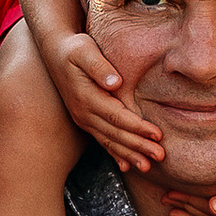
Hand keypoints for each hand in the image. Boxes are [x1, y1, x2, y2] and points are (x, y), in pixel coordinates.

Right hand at [45, 29, 164, 172]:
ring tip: (147, 167)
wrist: (54, 52)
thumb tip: (115, 83)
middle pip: (115, 134)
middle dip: (138, 146)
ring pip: (109, 142)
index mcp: (86, 97)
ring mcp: (83, 119)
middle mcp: (83, 113)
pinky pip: (102, 140)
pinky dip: (115, 154)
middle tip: (160, 156)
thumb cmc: (74, 48)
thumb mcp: (85, 50)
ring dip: (129, 155)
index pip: (117, 117)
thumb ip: (99, 67)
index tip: (157, 134)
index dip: (137, 127)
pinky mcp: (85, 120)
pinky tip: (126, 166)